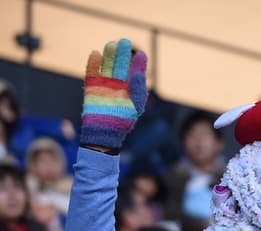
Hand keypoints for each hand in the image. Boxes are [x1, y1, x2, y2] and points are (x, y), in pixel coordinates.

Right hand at [81, 38, 147, 152]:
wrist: (104, 132)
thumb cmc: (122, 122)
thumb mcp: (135, 106)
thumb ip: (138, 90)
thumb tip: (140, 74)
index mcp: (131, 90)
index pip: (135, 73)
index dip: (138, 64)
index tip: (142, 54)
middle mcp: (118, 86)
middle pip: (120, 66)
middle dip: (122, 54)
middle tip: (124, 42)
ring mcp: (105, 85)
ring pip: (107, 66)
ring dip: (109, 56)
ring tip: (111, 45)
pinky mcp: (92, 87)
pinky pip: (92, 72)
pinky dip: (93, 63)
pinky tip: (96, 54)